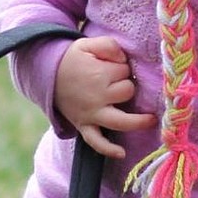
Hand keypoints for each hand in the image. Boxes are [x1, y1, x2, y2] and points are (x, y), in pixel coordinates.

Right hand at [53, 35, 157, 157]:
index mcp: (98, 74)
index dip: (122, 66)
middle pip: (127, 92)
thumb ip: (109, 45)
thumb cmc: (73, 59)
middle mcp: (97, 97)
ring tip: (151, 119)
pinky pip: (96, 141)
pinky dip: (107, 149)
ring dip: (138, 121)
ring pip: (122, 120)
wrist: (47, 74)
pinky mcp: (84, 125)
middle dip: (125, 84)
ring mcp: (91, 114)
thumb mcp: (87, 44)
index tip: (112, 65)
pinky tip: (121, 153)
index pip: (125, 71)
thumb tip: (124, 58)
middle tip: (111, 80)